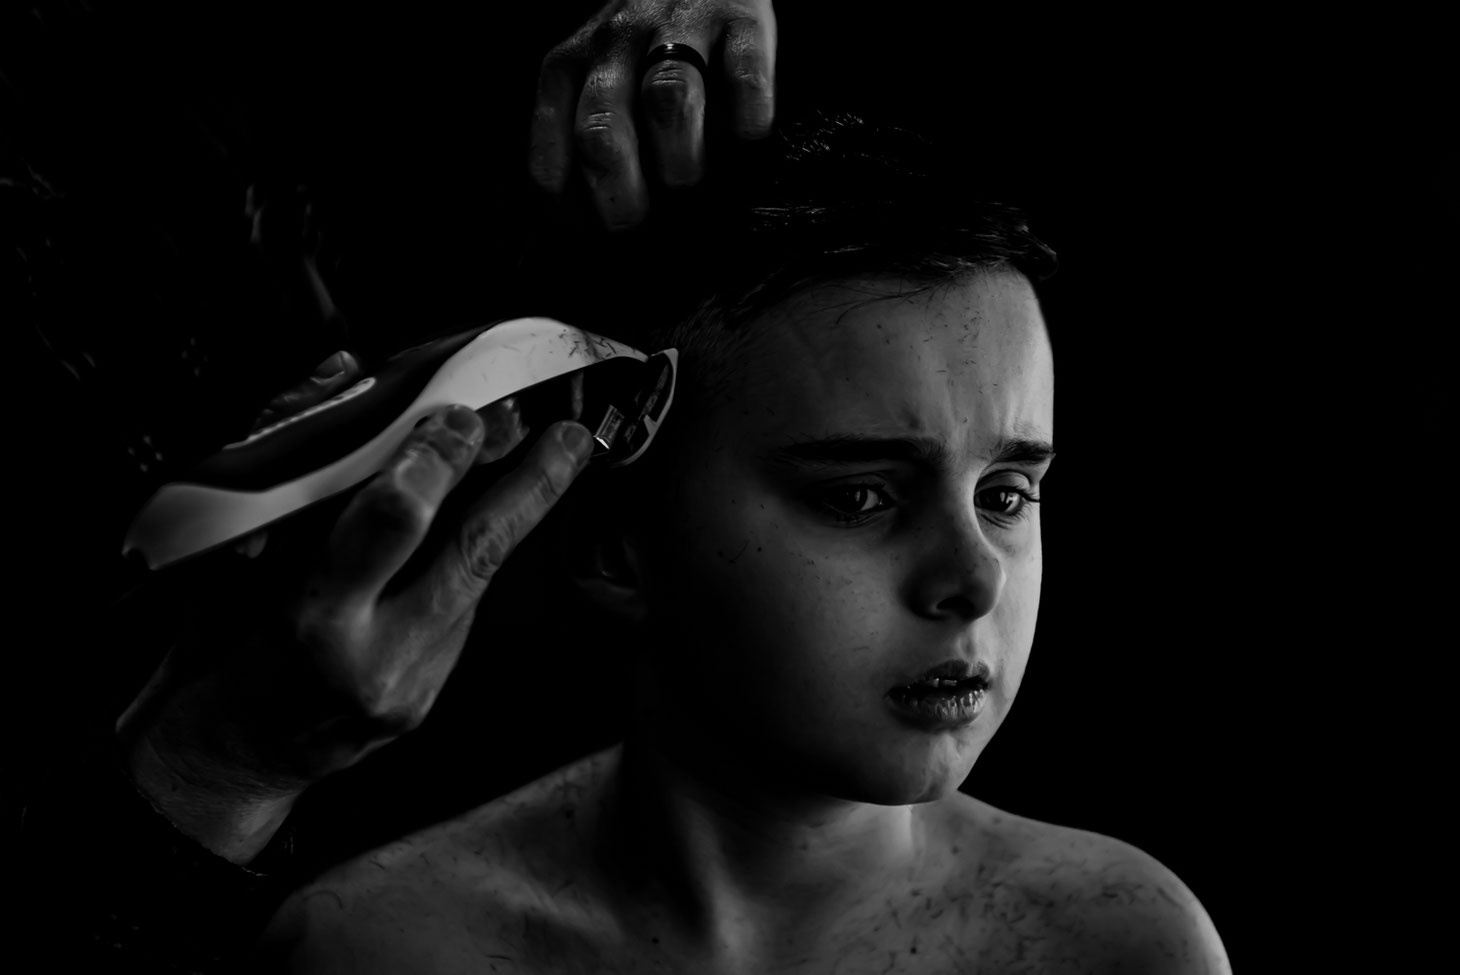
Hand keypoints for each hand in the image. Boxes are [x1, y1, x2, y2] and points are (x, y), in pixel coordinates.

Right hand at [118, 351, 594, 861]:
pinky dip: (474, 555)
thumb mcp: (217, 551)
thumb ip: (281, 459)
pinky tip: (490, 516)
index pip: (393, 523)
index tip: (457, 416)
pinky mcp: (428, 699)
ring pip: (482, 580)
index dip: (434, 461)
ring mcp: (409, 686)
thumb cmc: (214, 642)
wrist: (224, 750)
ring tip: (561, 454)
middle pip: (472, 552)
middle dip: (528, 485)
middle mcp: (370, 657)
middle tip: (568, 436)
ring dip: (523, 510)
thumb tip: (344, 376)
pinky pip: (463, 608)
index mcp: (308, 615)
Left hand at [530, 0, 776, 229]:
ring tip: (689, 179)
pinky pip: (743, 74)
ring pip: (667, 100)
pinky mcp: (741, 16)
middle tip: (639, 223)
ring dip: (680, 159)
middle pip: (602, 129)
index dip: (570, 208)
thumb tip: (596, 227)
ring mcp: (678, 25)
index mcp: (567, 67)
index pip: (553, 152)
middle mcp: (614, 43)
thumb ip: (590, 141)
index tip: (595, 234)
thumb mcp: (596, 83)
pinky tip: (746, 137)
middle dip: (620, 194)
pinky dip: (748, 117)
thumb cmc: (645, 49)